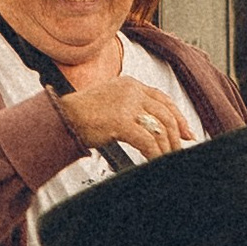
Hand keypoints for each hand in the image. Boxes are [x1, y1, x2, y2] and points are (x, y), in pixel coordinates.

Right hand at [57, 76, 189, 159]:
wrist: (60, 117)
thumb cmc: (80, 114)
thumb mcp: (110, 102)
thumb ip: (131, 108)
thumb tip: (152, 126)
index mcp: (130, 84)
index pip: (162, 99)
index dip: (178, 116)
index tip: (186, 131)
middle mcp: (131, 91)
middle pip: (166, 113)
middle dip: (177, 134)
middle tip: (180, 149)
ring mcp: (126, 105)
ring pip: (160, 128)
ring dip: (167, 147)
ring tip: (167, 159)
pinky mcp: (121, 121)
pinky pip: (148, 141)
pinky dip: (155, 154)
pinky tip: (155, 161)